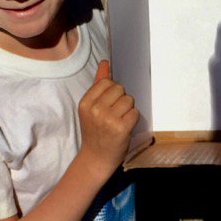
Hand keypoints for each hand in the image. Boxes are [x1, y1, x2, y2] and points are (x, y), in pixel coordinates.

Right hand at [77, 60, 139, 178]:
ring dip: (128, 109)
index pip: (107, 82)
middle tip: (114, 115)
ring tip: (119, 121)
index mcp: (85, 102)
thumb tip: (104, 62)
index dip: (112, 92)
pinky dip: (133, 119)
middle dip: (121, 100)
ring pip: (129, 100)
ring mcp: (107, 119)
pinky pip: (135, 113)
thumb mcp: (91, 107)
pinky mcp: (121, 128)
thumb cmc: (96, 131)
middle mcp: (95, 109)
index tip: (108, 105)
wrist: (95, 158)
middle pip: (120, 89)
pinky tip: (125, 127)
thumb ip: (98, 84)